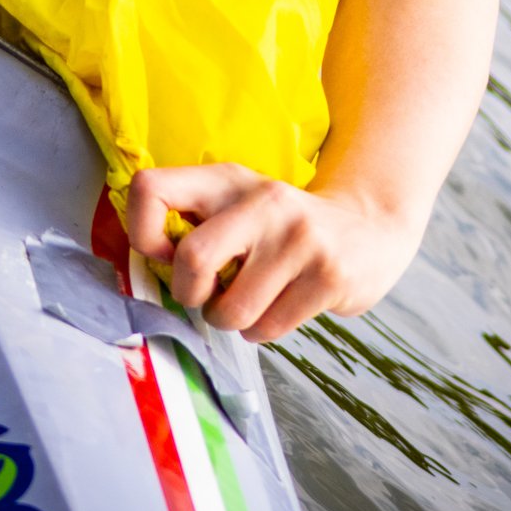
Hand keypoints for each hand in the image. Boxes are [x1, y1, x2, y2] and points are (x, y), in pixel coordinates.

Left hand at [125, 163, 420, 344]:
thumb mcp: (236, 207)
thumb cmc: (280, 229)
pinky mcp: (327, 276)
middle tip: (207, 294)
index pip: (149, 188)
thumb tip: (142, 270)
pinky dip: (264, 330)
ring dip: (232, 320)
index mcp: (226, 180)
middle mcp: (261, 200)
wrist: (368, 228)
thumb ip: (190, 227)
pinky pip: (267, 330)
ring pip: (230, 311)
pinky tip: (283, 303)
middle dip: (189, 295)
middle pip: (191, 260)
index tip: (164, 255)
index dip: (142, 234)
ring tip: (252, 299)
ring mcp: (298, 238)